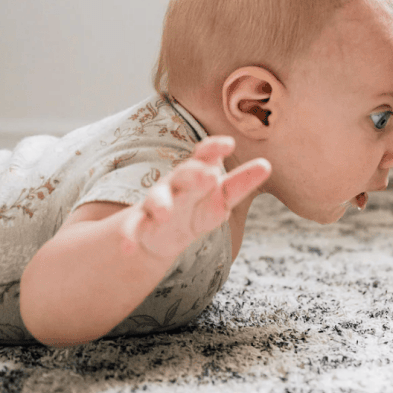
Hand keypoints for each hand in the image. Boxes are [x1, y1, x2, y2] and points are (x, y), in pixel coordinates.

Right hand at [119, 136, 270, 258]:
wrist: (164, 231)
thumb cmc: (199, 205)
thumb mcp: (222, 196)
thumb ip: (241, 183)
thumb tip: (267, 164)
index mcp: (198, 172)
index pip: (205, 155)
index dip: (215, 148)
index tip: (229, 144)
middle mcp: (177, 183)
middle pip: (183, 174)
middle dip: (193, 173)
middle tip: (208, 175)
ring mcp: (158, 202)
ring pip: (156, 199)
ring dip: (160, 204)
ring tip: (165, 213)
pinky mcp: (141, 223)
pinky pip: (132, 227)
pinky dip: (128, 236)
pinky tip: (126, 248)